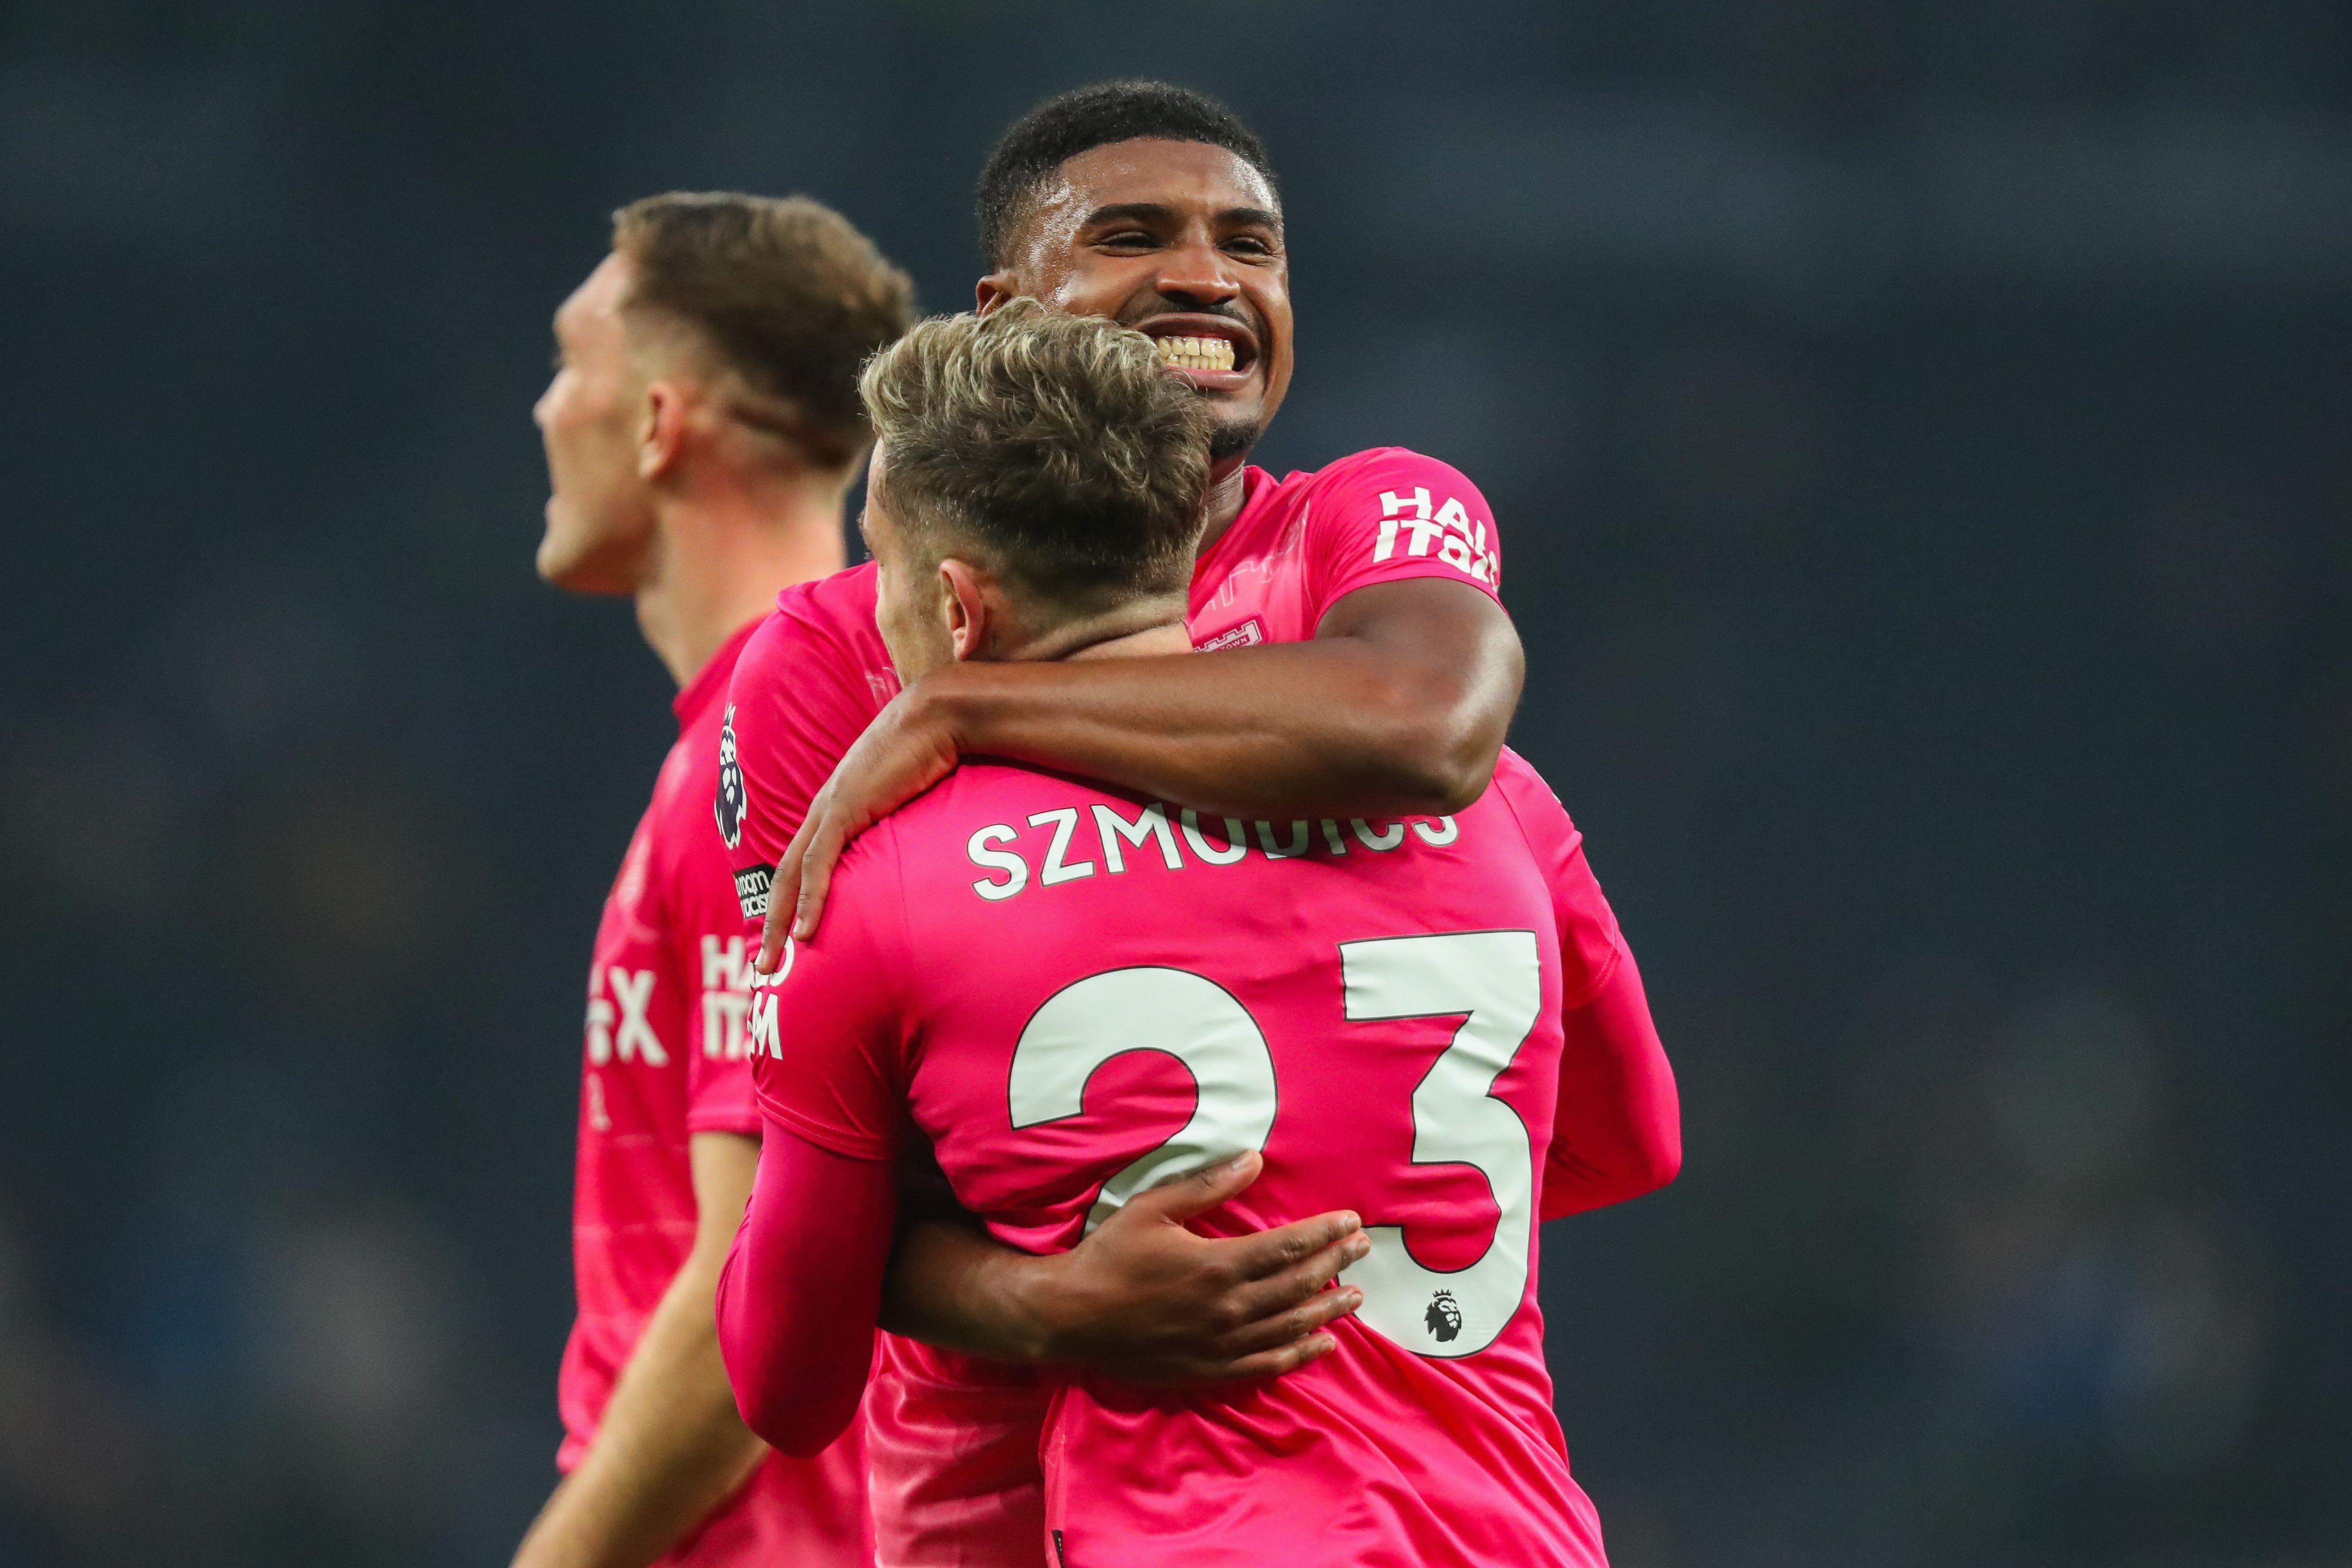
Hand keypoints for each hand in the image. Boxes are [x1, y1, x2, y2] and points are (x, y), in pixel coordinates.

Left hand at [759, 684, 959, 968]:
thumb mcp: (913, 799)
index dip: (792, 901)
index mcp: (837, 808)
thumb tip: (925, 853)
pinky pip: (819, 864)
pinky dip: (811, 899)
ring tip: (774, 963)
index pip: (804, 863)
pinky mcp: (844, 809)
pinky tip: (806, 932)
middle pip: (786, 877)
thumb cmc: (931, 751)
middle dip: (771, 925)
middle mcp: (824, 811)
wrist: (935, 716)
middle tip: (764, 969)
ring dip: (779, 924)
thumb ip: (905, 825)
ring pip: (792, 875)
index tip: (788, 939)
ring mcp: (830, 809)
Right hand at [1028, 1150, 1369, 1384]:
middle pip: (1297, 1285)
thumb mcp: (1153, 1208)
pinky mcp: (1209, 1370)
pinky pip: (1266, 1365)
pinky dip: (1299, 1355)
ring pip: (1290, 1327)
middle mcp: (1228, 1309)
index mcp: (1218, 1265)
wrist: (1070, 1317)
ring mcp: (1221, 1345)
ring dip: (1327, 1311)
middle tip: (1362, 1249)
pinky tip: (1322, 1345)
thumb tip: (1253, 1160)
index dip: (1325, 1233)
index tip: (1352, 1221)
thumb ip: (1207, 1186)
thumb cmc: (1110, 1256)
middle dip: (1335, 1265)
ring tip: (1355, 1298)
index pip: (1288, 1246)